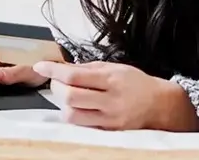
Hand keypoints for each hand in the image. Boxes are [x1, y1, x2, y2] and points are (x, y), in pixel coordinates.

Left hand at [33, 60, 198, 130]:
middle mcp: (110, 100)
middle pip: (70, 97)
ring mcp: (109, 119)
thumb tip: (61, 68)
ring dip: (63, 105)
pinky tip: (78, 108)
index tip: (40, 67)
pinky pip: (82, 126)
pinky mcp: (108, 131)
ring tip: (68, 98)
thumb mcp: (114, 67)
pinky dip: (75, 116)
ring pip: (72, 115)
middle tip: (56, 83)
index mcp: (111, 79)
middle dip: (56, 88)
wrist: (158, 104)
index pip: (75, 75)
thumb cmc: (135, 83)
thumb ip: (88, 68)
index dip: (53, 71)